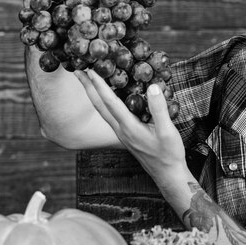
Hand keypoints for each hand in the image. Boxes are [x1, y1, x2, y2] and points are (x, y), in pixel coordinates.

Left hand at [74, 69, 187, 183]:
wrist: (167, 174)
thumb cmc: (169, 154)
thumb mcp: (168, 131)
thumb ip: (159, 109)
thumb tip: (152, 87)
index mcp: (129, 127)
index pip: (110, 102)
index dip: (99, 84)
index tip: (90, 69)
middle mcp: (121, 130)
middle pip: (99, 105)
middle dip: (87, 87)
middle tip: (76, 71)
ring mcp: (122, 134)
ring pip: (102, 111)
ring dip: (93, 94)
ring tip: (86, 81)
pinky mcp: (126, 136)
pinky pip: (110, 115)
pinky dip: (103, 103)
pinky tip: (106, 99)